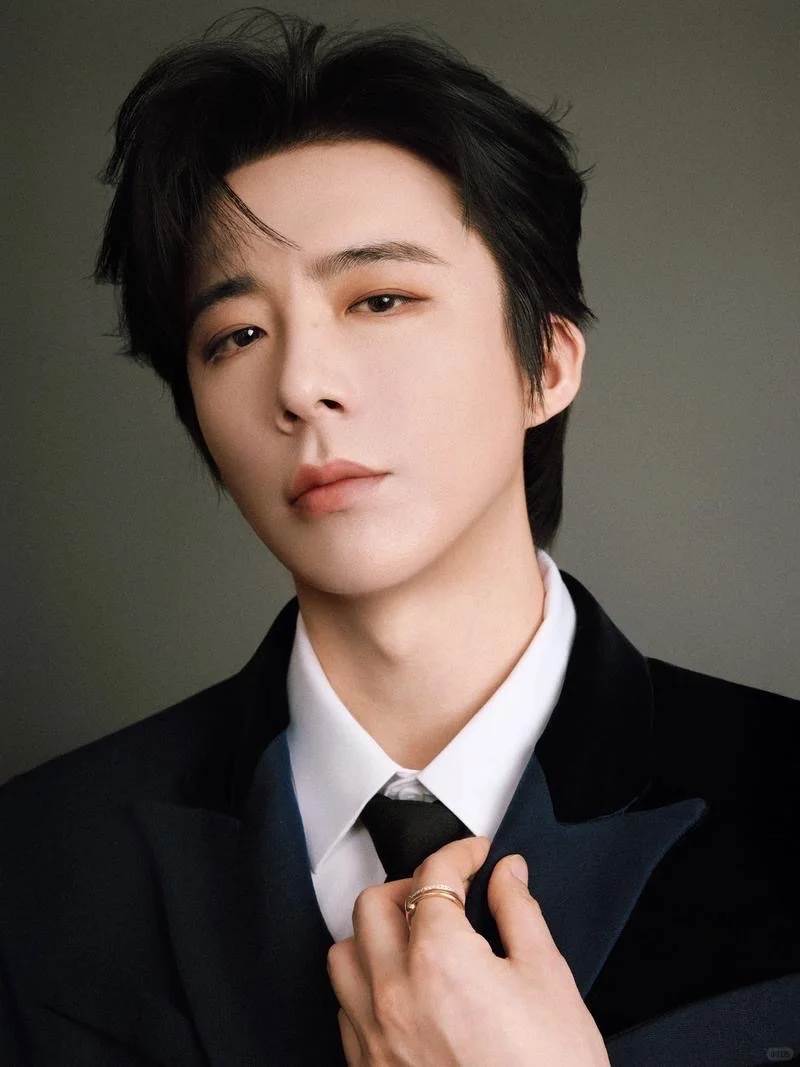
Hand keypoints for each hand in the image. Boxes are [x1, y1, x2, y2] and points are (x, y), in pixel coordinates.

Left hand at [327, 835, 609, 1065]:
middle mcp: (394, 992)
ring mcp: (374, 1035)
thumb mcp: (549, 979)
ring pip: (345, 953)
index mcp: (440, 959)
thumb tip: (507, 875)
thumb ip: (520, 913)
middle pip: (374, 904)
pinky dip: (366, 984)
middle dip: (410, 885)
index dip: (459, 853)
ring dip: (375, 934)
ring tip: (413, 936)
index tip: (476, 855)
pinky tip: (400, 989)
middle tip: (445, 892)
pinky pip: (345, 1007)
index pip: (433, 876)